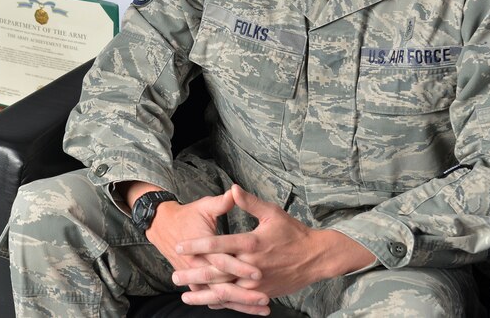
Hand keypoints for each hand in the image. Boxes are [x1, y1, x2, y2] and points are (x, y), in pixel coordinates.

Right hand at [134, 186, 269, 314]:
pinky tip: (249, 310)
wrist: (163, 226)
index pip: (222, 260)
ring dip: (240, 303)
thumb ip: (222, 202)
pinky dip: (231, 305)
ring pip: (219, 295)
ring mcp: (195, 276)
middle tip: (265, 297)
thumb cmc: (188, 215)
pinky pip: (214, 298)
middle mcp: (197, 264)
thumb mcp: (204, 206)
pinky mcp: (196, 283)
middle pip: (221, 284)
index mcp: (201, 245)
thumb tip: (236, 190)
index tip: (258, 272)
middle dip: (244, 293)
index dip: (240, 266)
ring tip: (263, 307)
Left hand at [174, 185, 373, 301]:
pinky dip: (222, 302)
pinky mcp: (263, 292)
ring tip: (185, 296)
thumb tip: (233, 188)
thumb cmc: (293, 232)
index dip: (197, 245)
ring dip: (204, 294)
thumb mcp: (272, 213)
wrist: (316, 257)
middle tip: (173, 276)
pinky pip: (239, 300)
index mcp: (252, 243)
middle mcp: (252, 265)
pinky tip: (208, 302)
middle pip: (218, 272)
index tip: (180, 245)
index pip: (218, 244)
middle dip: (194, 275)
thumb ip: (249, 203)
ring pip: (226, 291)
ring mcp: (257, 282)